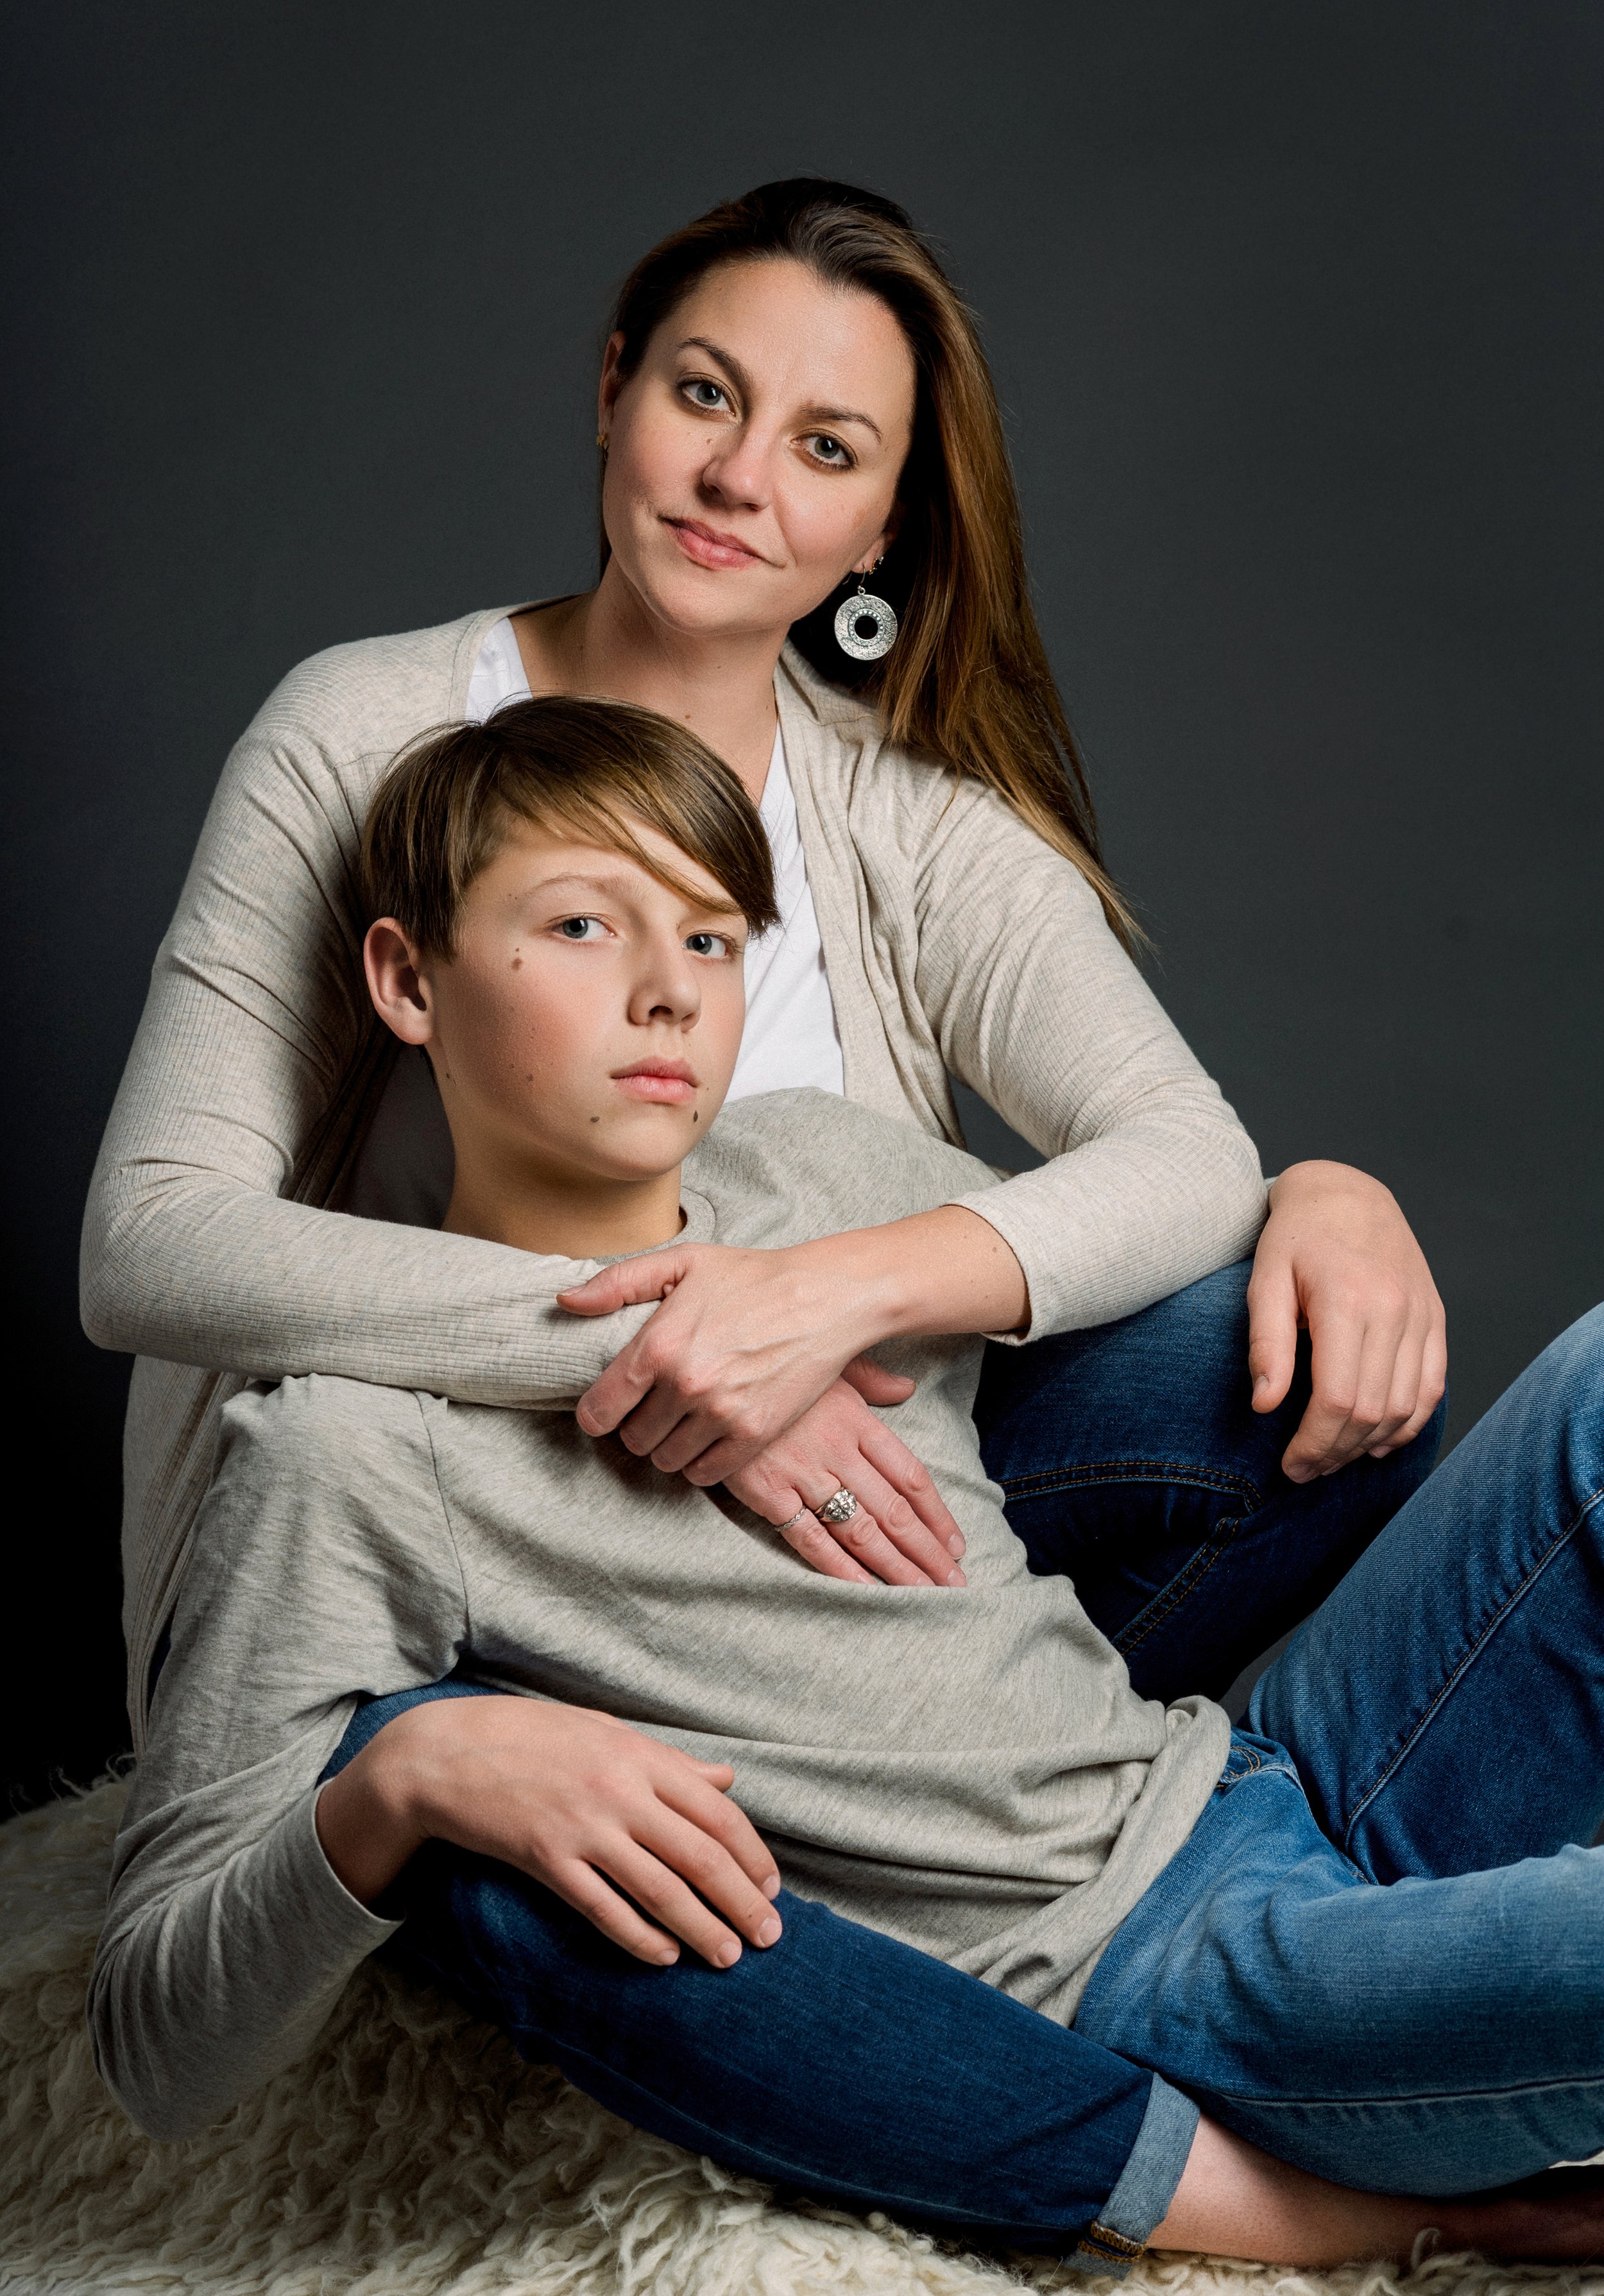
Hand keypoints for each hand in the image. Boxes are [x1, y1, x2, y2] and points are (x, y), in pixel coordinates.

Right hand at [315, 1694, 781, 1968]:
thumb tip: (727, 1778)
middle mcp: (619, 1791)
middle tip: (769, 1937)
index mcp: (639, 1756)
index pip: (717, 1813)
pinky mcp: (546, 1859)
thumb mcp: (606, 1732)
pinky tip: (664, 1957)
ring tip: (728, 1957)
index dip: (752, 1856)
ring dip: (701, 1929)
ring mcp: (583, 1827)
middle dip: (741, 1902)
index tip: (772, 1889)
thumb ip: (669, 1761)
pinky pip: (603, 1909)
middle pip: (700, 1857)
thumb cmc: (530, 1737)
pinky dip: (639, 1937)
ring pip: (660, 1889)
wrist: (446, 1751)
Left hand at [561, 1238, 887, 1480]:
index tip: (609, 1408)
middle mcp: (685, 1385)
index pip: (598, 1411)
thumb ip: (617, 1283)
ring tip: (682, 1422)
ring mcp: (721, 1414)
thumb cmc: (752, 1276)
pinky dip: (700, 1462)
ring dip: (667, 1447)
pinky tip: (707, 1437)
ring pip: (666, 1461)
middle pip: (632, 1440)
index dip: (597, 1414)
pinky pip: (706, 1474)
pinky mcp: (754, 1434)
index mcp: (658, 1345)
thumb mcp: (682, 1262)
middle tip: (653, 1408)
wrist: (825, 1297)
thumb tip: (565, 1301)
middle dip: (635, 1427)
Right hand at [724, 1365, 967, 1586]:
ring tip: (924, 1597)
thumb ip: (871, 1379)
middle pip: (894, 1511)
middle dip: (927, 1553)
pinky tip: (864, 1590)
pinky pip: (809, 1538)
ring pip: (860, 1530)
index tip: (956, 1543)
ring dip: (895, 1567)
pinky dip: (839, 1568)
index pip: (909, 1476)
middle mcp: (837, 1451)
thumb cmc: (771, 1362)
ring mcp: (802, 1474)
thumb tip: (907, 1389)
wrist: (710, 1370)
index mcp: (857, 1420)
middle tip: (956, 1586)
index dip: (937, 1514)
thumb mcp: (828, 1359)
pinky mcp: (766, 1493)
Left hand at [1246, 1161, 1446, 1483]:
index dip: (1314, 1443)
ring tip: (1333, 1458)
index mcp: (1349, 1300)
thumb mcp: (1264, 1280)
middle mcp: (1395, 1310)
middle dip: (1337, 1452)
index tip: (1290, 1465)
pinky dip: (1410, 1424)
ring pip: (1406, 1406)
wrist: (1346, 1193)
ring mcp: (1422, 1314)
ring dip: (1370, 1445)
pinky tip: (1378, 1441)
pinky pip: (1433, 1387)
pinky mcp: (1435, 1318)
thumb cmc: (1295, 1238)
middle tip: (1305, 1470)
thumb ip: (1265, 1343)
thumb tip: (1265, 1404)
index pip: (1338, 1398)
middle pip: (1373, 1410)